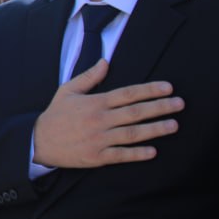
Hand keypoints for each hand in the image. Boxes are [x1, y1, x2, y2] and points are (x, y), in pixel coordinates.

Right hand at [32, 59, 181, 167]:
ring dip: (155, 129)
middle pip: (135, 112)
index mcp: (95, 102)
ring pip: (132, 133)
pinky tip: (153, 151)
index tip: (168, 87)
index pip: (127, 94)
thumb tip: (106, 61)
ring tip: (174, 125)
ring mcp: (98, 139)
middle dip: (159, 107)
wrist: (38, 141)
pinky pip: (121, 155)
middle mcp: (99, 120)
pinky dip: (137, 154)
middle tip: (180, 104)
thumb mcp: (68, 90)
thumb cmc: (55, 115)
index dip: (149, 90)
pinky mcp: (96, 157)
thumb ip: (89, 77)